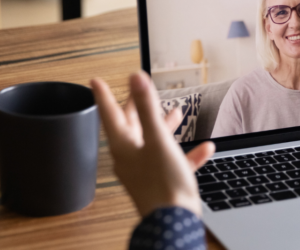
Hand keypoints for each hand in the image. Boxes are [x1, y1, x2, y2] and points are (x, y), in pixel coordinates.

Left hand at [90, 72, 214, 217]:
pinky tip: (203, 148)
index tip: (96, 81)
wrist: (174, 221)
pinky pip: (172, 161)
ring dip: (165, 126)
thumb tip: (135, 79)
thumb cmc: (162, 184)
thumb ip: (147, 107)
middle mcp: (131, 157)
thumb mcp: (157, 139)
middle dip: (140, 108)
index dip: (104, 95)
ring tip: (178, 113)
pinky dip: (186, 152)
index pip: (109, 114)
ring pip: (154, 142)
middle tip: (139, 93)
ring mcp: (146, 170)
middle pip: (132, 126)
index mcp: (123, 146)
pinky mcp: (161, 182)